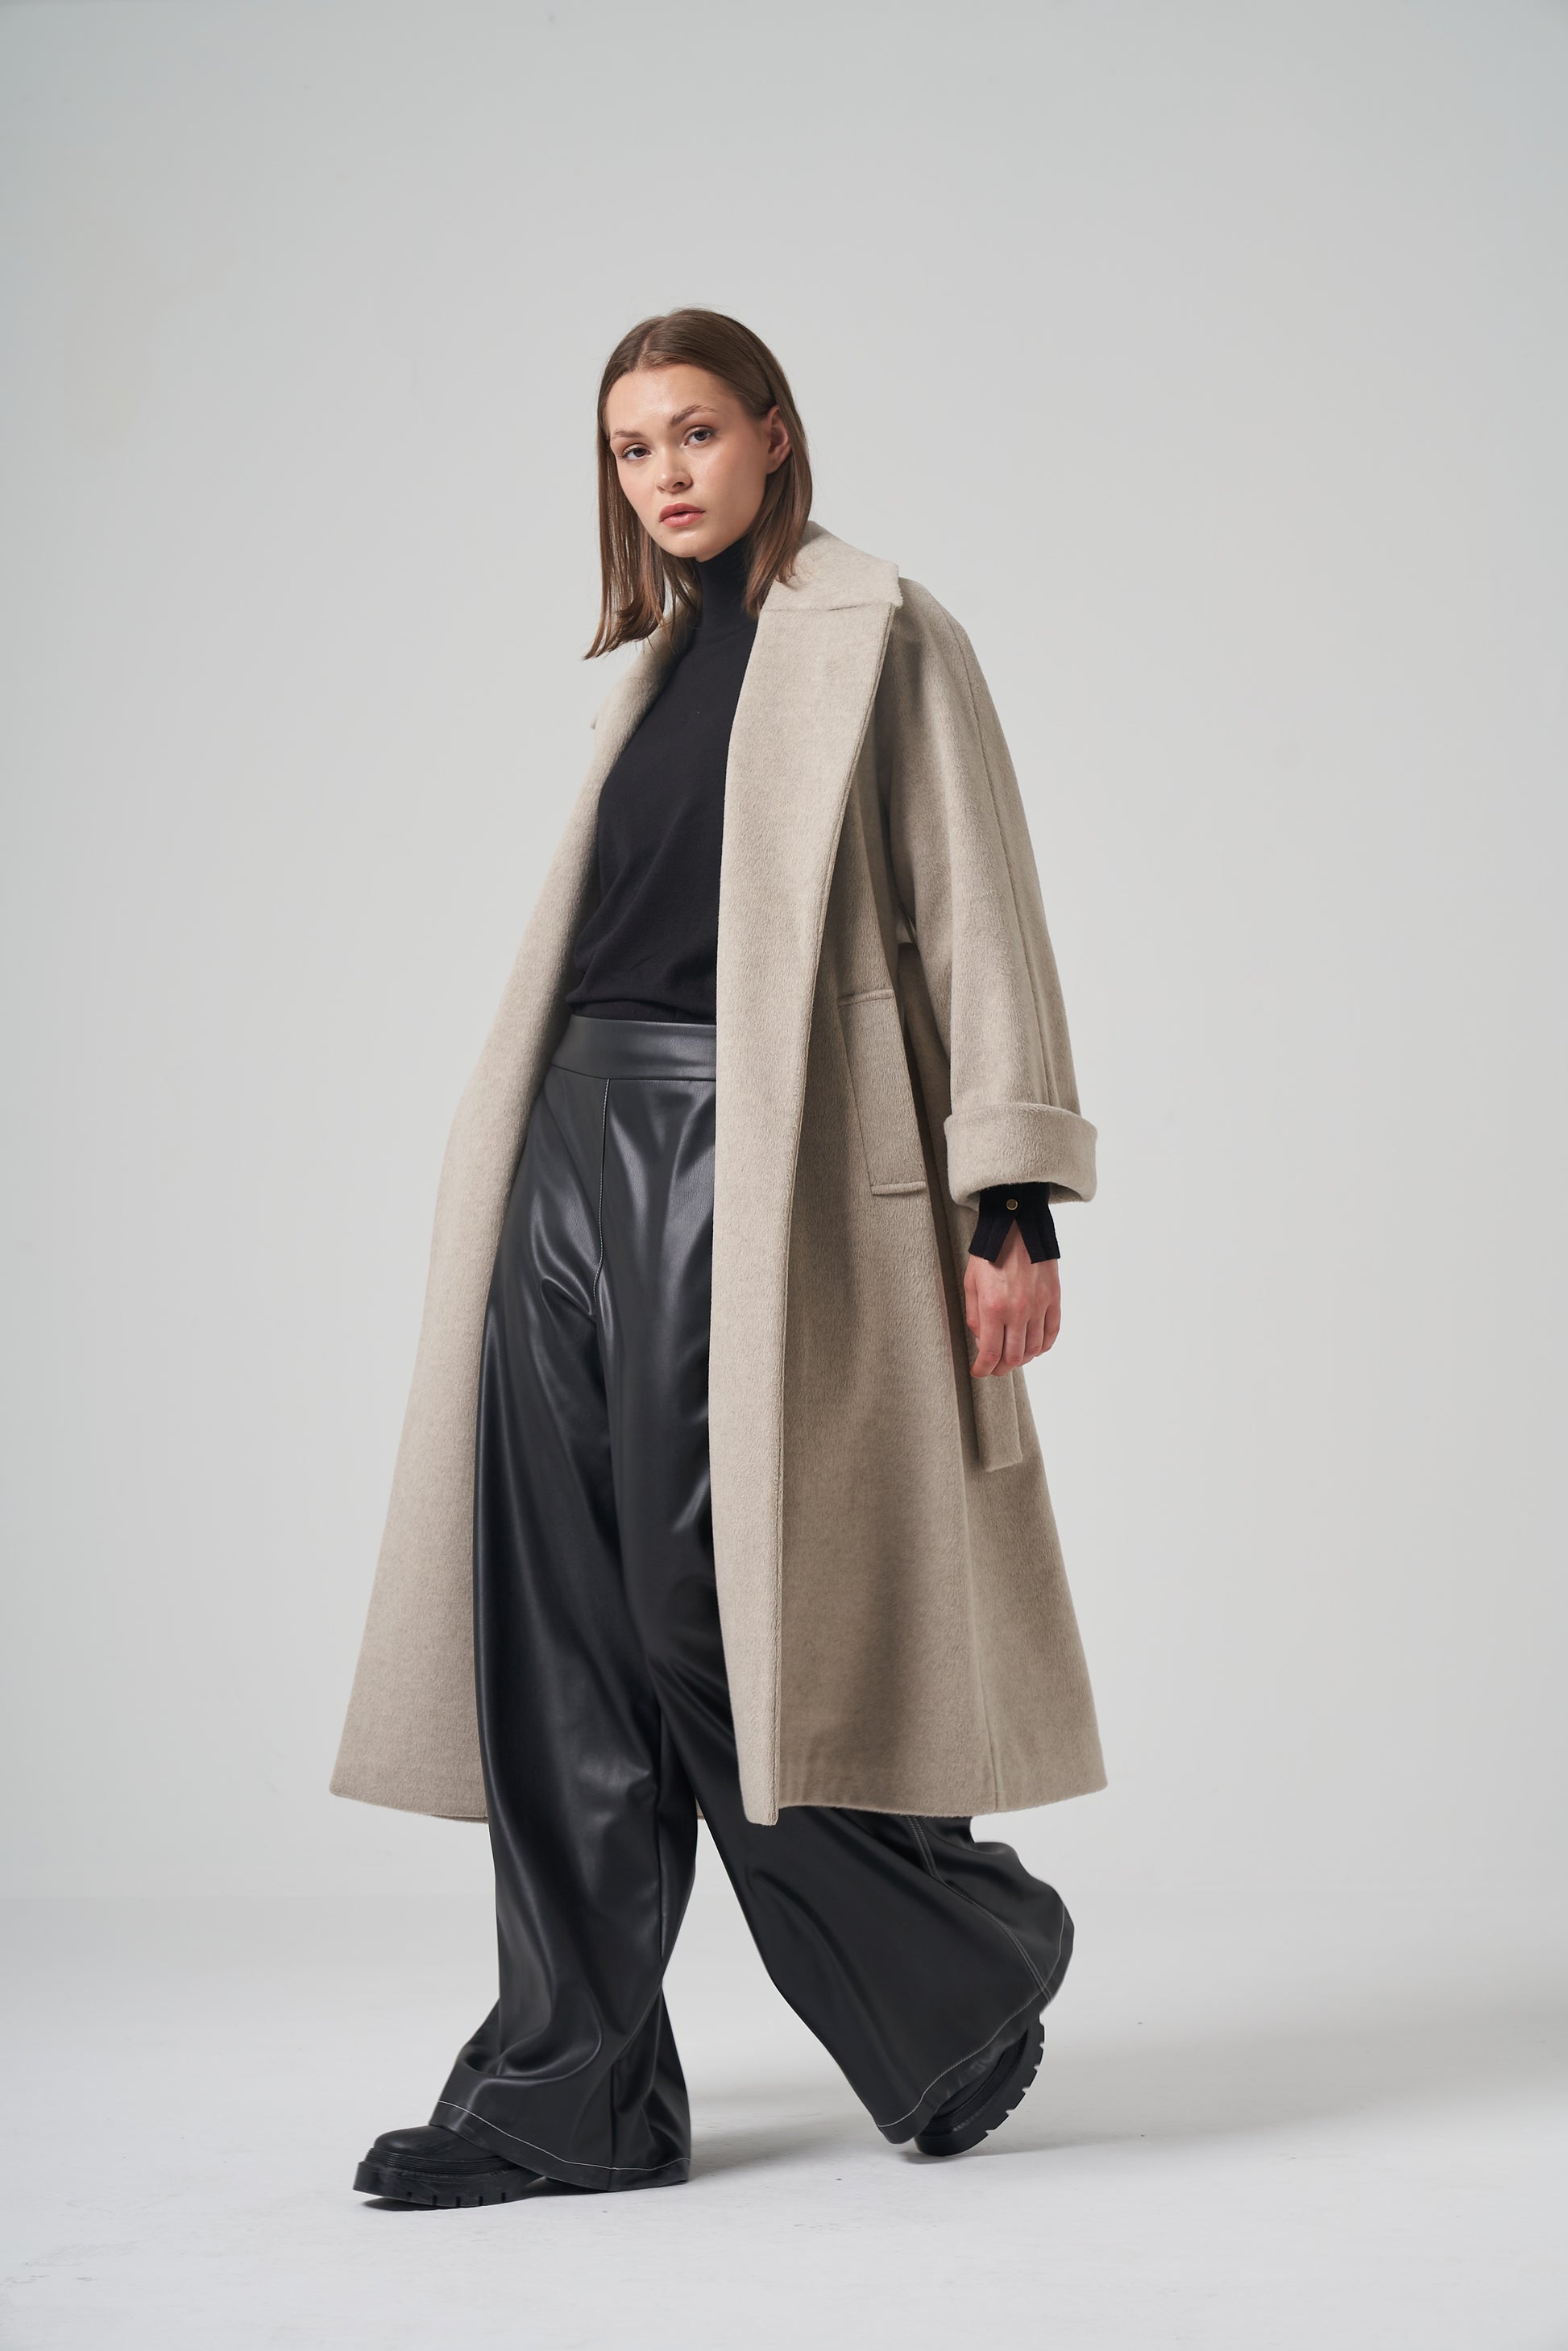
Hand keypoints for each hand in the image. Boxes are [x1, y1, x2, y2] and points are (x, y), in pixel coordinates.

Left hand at [964, 1222, 1060, 1375]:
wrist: (1016, 1227)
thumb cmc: (990, 1253)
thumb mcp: (971, 1284)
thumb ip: (974, 1316)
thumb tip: (981, 1341)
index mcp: (994, 1307)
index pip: (990, 1353)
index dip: (984, 1369)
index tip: (979, 1372)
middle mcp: (1018, 1311)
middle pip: (1014, 1357)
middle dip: (1001, 1368)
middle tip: (994, 1368)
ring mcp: (1039, 1306)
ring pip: (1034, 1348)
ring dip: (1022, 1358)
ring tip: (1012, 1357)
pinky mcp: (1053, 1298)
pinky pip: (1052, 1332)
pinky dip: (1044, 1346)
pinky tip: (1035, 1347)